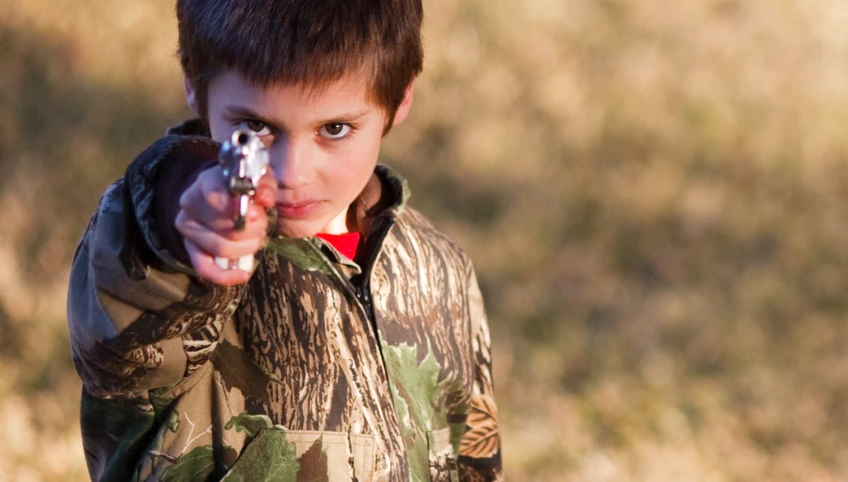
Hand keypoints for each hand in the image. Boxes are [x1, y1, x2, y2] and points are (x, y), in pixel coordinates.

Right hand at [175, 166, 276, 285]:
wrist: (223, 193)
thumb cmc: (243, 186)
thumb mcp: (259, 178)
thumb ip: (265, 186)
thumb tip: (265, 200)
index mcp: (206, 182)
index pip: (215, 196)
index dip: (237, 209)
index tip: (256, 212)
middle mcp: (191, 205)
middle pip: (226, 227)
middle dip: (254, 229)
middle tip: (262, 221)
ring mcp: (188, 228)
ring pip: (222, 248)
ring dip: (247, 247)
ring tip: (256, 236)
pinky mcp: (191, 248)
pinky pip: (204, 268)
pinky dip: (225, 276)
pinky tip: (243, 275)